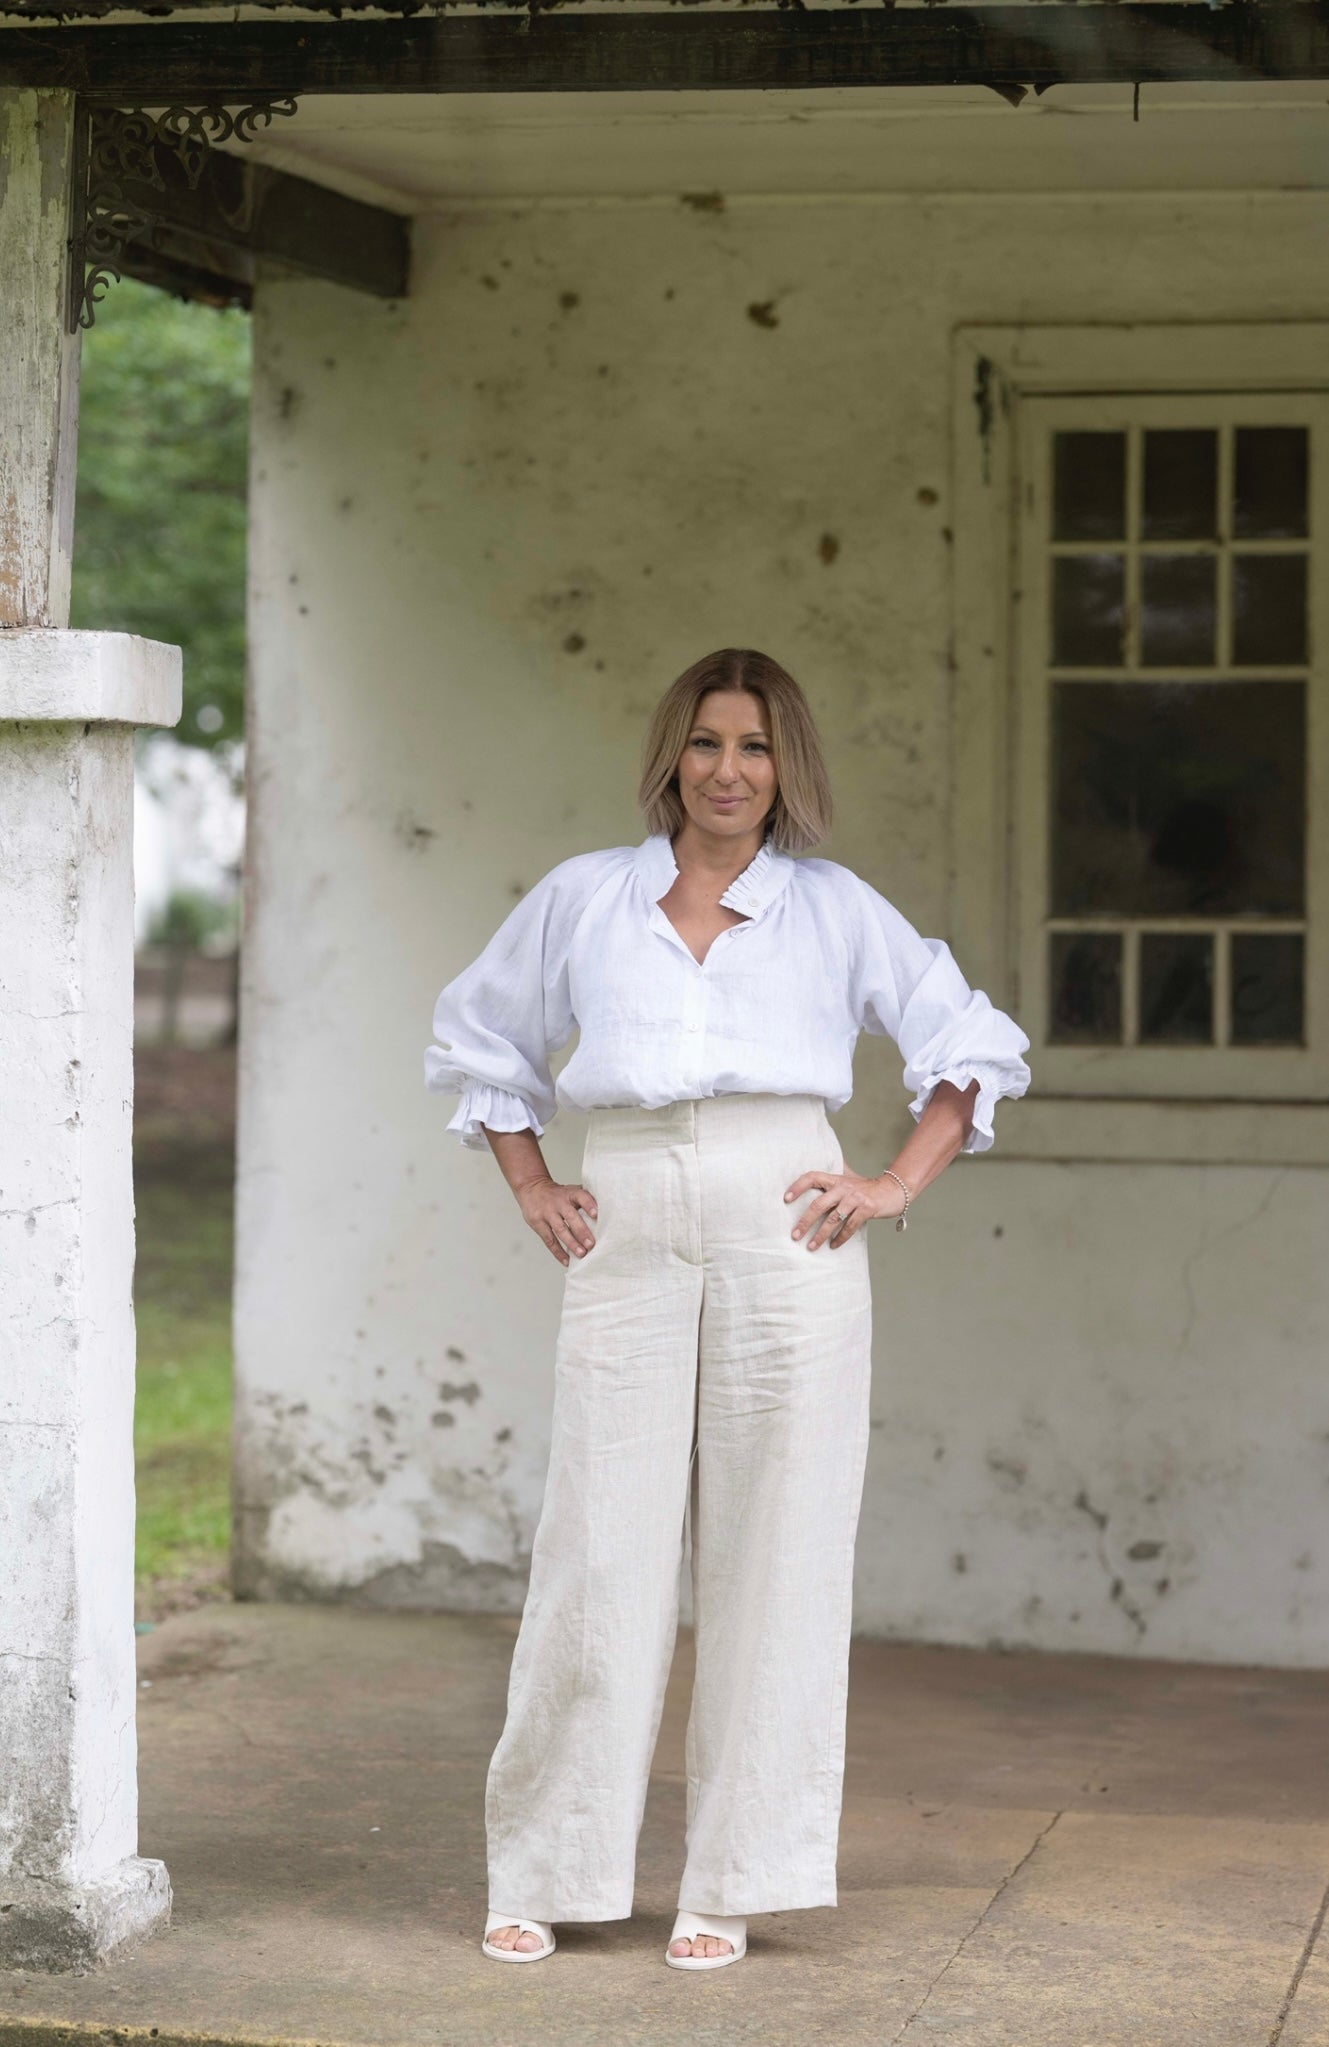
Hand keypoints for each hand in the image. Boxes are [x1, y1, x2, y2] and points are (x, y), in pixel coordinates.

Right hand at [514, 1175, 597, 1266]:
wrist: (532, 1188)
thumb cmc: (558, 1194)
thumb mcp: (571, 1190)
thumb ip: (586, 1198)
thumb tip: (609, 1211)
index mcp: (570, 1193)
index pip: (581, 1196)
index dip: (589, 1204)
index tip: (596, 1215)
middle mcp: (558, 1202)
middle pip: (571, 1217)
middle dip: (582, 1231)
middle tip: (591, 1244)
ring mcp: (547, 1213)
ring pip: (560, 1230)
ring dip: (572, 1243)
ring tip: (582, 1254)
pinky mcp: (537, 1223)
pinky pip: (549, 1240)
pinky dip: (558, 1252)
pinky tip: (567, 1261)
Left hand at [783, 1165, 905, 1250]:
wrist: (893, 1190)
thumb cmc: (866, 1188)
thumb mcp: (848, 1180)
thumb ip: (832, 1182)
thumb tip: (811, 1184)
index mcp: (836, 1179)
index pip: (812, 1177)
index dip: (798, 1186)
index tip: (785, 1199)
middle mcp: (844, 1187)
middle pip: (819, 1204)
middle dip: (805, 1222)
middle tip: (795, 1235)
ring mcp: (855, 1198)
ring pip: (833, 1219)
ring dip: (820, 1235)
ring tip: (810, 1247)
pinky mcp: (867, 1209)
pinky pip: (850, 1227)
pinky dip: (840, 1238)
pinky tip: (833, 1246)